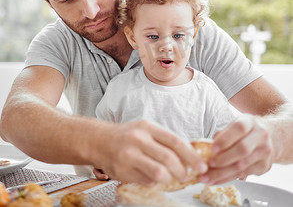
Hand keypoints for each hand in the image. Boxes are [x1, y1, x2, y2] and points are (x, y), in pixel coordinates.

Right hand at [93, 120, 207, 185]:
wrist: (99, 140)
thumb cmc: (126, 135)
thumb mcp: (144, 129)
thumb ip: (163, 140)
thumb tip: (187, 154)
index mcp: (146, 127)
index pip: (174, 141)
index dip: (191, 155)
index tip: (201, 165)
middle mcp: (138, 140)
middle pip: (168, 158)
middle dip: (182, 170)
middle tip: (186, 175)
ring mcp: (129, 156)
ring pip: (158, 173)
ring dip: (169, 179)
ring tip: (169, 177)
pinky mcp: (122, 171)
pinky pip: (146, 181)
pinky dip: (153, 182)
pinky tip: (151, 176)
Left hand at [199, 115, 273, 184]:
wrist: (271, 137)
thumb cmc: (245, 131)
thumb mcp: (234, 126)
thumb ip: (222, 135)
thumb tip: (207, 147)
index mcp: (250, 122)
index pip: (239, 128)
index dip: (225, 139)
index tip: (212, 148)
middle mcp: (260, 136)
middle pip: (243, 149)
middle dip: (223, 159)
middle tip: (209, 163)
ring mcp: (264, 152)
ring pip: (242, 165)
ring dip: (222, 173)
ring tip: (208, 177)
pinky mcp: (263, 166)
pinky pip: (243, 174)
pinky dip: (227, 178)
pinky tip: (216, 180)